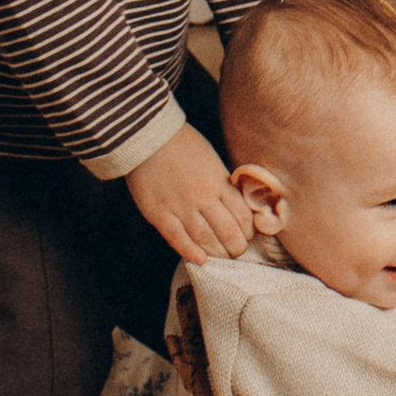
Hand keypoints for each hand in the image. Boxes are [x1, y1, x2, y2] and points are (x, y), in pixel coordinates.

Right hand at [126, 124, 252, 261]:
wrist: (148, 137)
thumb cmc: (183, 145)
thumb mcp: (212, 161)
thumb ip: (222, 184)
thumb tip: (234, 205)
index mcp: (219, 183)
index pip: (242, 215)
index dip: (247, 230)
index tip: (246, 235)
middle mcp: (203, 197)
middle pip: (227, 231)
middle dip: (236, 247)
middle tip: (236, 251)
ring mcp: (180, 207)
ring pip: (205, 239)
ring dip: (217, 252)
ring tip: (221, 256)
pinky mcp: (159, 213)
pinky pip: (177, 239)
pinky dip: (190, 252)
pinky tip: (200, 259)